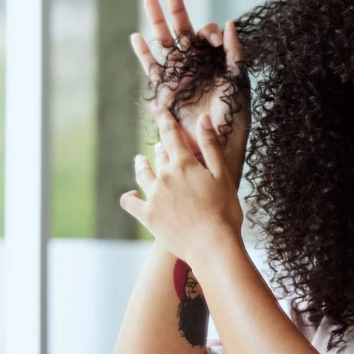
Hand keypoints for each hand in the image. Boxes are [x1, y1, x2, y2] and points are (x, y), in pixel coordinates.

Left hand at [120, 107, 243, 266]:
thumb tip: (203, 118)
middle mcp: (164, 176)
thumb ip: (210, 146)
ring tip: (140, 159)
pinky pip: (130, 202)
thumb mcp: (223, 175)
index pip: (171, 134)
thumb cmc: (224, 210)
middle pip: (159, 154)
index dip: (164, 118)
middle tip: (160, 143)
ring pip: (143, 173)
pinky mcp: (148, 216)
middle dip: (161, 146)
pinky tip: (130, 194)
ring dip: (142, 164)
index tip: (157, 107)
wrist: (212, 245)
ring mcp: (153, 196)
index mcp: (184, 164)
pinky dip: (129, 196)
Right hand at [131, 0, 249, 185]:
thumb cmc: (232, 119)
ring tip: (149, 0)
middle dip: (177, 12)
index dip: (206, 32)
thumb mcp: (237, 83)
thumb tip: (230, 24)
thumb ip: (234, 54)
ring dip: (157, 23)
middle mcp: (196, 67)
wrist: (214, 146)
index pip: (206, 37)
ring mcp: (179, 77)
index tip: (210, 41)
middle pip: (183, 34)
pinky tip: (137, 37)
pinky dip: (144, 53)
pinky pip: (153, 69)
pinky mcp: (165, 91)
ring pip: (165, 45)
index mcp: (215, 63)